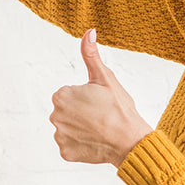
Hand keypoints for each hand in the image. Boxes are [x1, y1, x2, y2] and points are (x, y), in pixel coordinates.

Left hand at [50, 30, 152, 165]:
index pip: (70, 94)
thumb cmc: (119, 107)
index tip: (99, 103)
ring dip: (81, 129)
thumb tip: (88, 31)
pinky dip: (80, 145)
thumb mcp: (105, 78)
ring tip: (99, 129)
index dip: (86, 98)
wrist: (130, 141)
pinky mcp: (65, 153)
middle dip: (81, 113)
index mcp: (61, 95)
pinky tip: (95, 142)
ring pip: (69, 128)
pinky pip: (70, 146)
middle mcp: (55, 116)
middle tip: (101, 116)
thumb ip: (91, 55)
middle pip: (67, 111)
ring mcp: (59, 136)